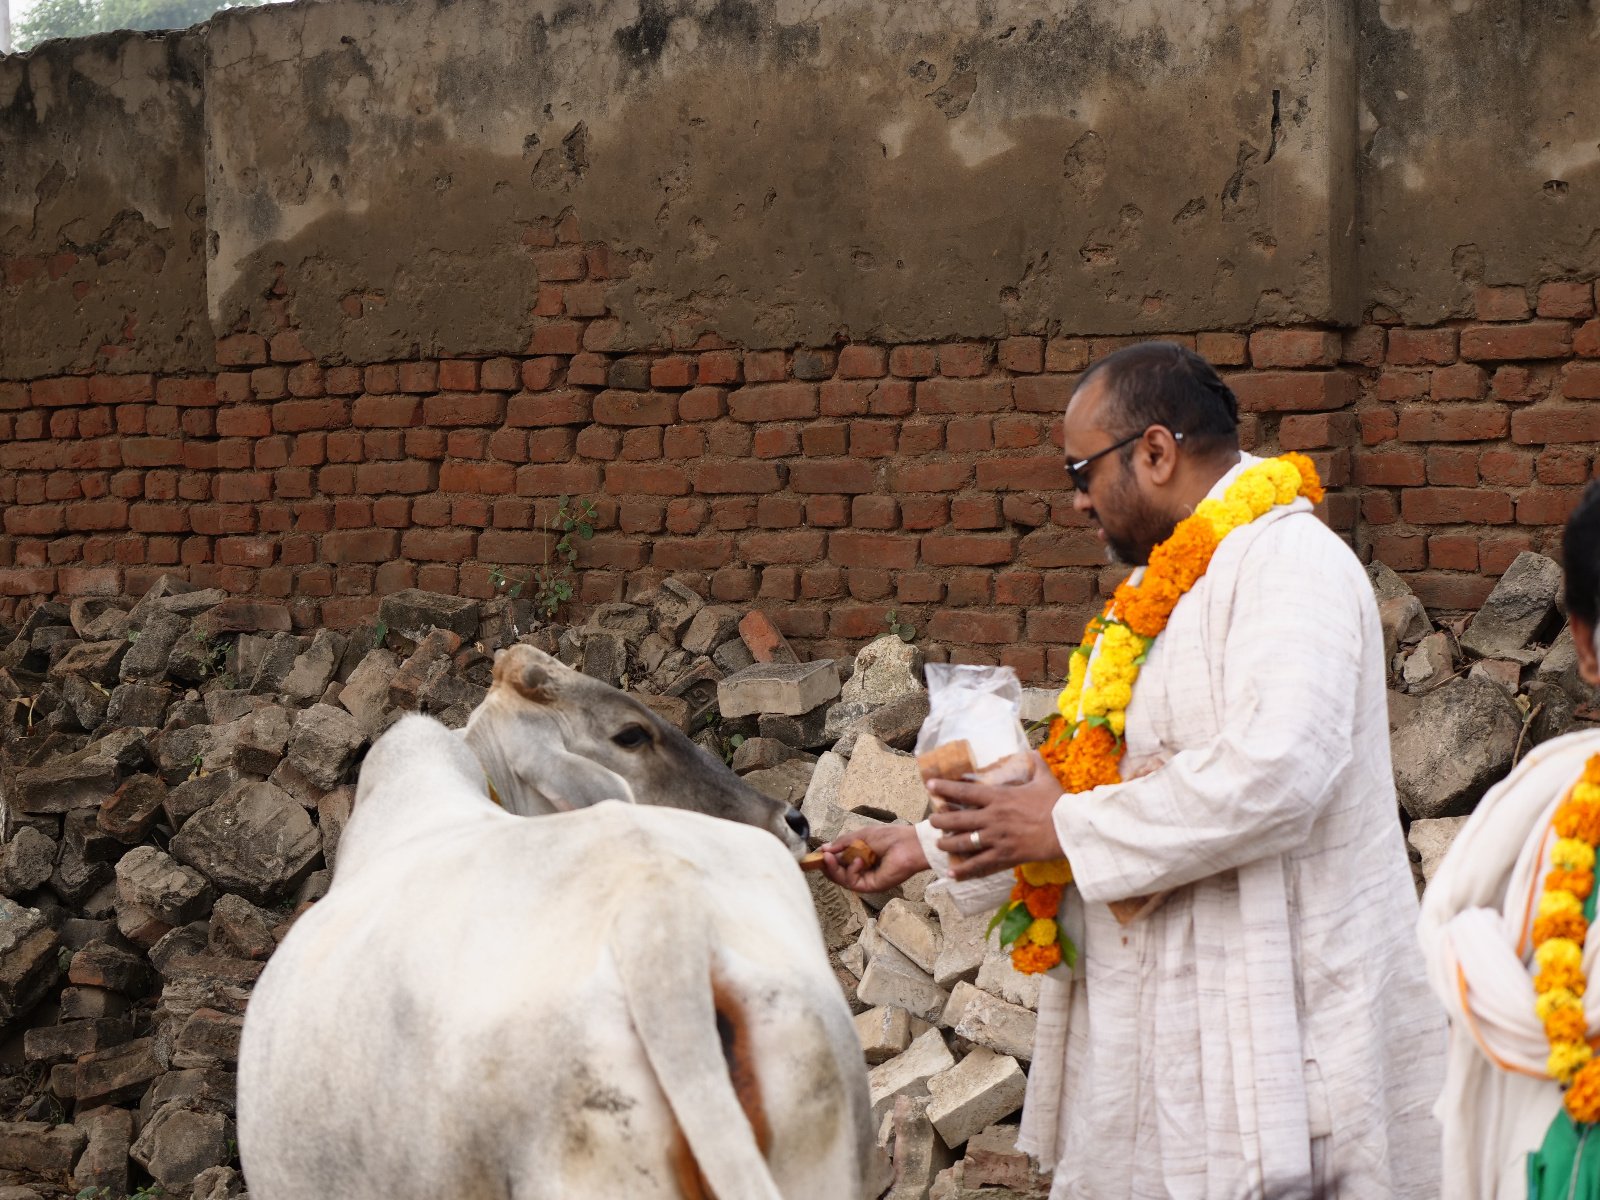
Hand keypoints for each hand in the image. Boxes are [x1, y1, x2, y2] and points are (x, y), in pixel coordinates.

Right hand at [818, 824, 928, 893]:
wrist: (910, 844)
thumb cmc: (891, 837)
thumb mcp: (861, 835)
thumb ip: (843, 843)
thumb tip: (824, 848)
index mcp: (861, 857)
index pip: (840, 862)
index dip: (828, 858)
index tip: (819, 852)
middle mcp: (863, 870)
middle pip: (838, 873)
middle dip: (828, 865)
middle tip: (822, 857)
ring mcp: (867, 879)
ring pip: (842, 880)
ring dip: (834, 869)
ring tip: (830, 858)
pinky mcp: (872, 886)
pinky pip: (853, 882)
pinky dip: (851, 871)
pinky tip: (858, 860)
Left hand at [926, 751, 1064, 880]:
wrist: (1068, 830)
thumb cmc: (1057, 803)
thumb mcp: (1045, 779)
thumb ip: (1036, 764)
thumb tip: (1033, 750)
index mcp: (999, 797)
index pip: (965, 791)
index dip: (945, 787)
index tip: (929, 785)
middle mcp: (993, 817)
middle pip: (958, 819)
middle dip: (941, 820)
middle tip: (932, 820)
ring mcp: (997, 838)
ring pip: (964, 842)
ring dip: (948, 843)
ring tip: (939, 844)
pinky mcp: (1005, 856)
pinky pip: (979, 865)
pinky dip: (964, 870)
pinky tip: (951, 873)